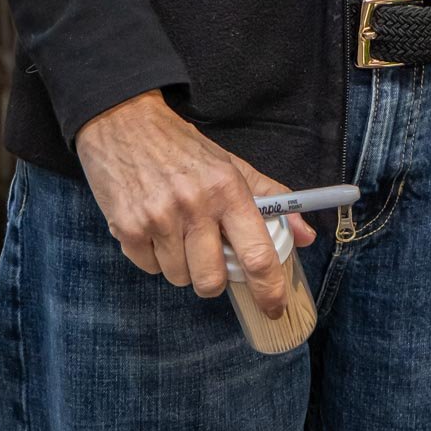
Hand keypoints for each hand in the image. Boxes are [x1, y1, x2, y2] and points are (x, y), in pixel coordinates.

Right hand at [76, 91, 316, 316]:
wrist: (124, 123)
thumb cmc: (184, 148)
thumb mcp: (232, 166)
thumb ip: (272, 200)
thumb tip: (306, 235)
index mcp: (227, 189)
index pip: (256, 253)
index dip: (270, 288)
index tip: (275, 307)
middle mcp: (195, 206)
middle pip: (213, 280)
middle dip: (213, 280)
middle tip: (208, 256)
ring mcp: (159, 219)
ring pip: (179, 278)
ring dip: (182, 265)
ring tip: (176, 230)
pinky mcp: (127, 229)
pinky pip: (150, 269)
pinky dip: (155, 257)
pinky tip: (154, 227)